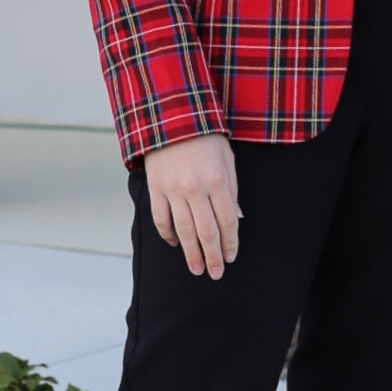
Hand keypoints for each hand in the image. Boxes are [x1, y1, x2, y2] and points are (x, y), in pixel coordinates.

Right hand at [143, 132, 240, 277]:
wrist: (172, 117)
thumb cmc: (205, 137)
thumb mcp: (227, 159)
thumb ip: (232, 190)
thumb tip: (236, 219)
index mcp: (217, 181)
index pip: (227, 221)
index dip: (230, 243)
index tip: (231, 257)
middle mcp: (195, 189)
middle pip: (206, 232)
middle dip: (212, 256)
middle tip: (216, 274)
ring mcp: (173, 190)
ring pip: (184, 231)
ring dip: (191, 253)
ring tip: (197, 269)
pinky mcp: (156, 188)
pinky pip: (161, 219)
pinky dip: (168, 235)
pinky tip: (176, 244)